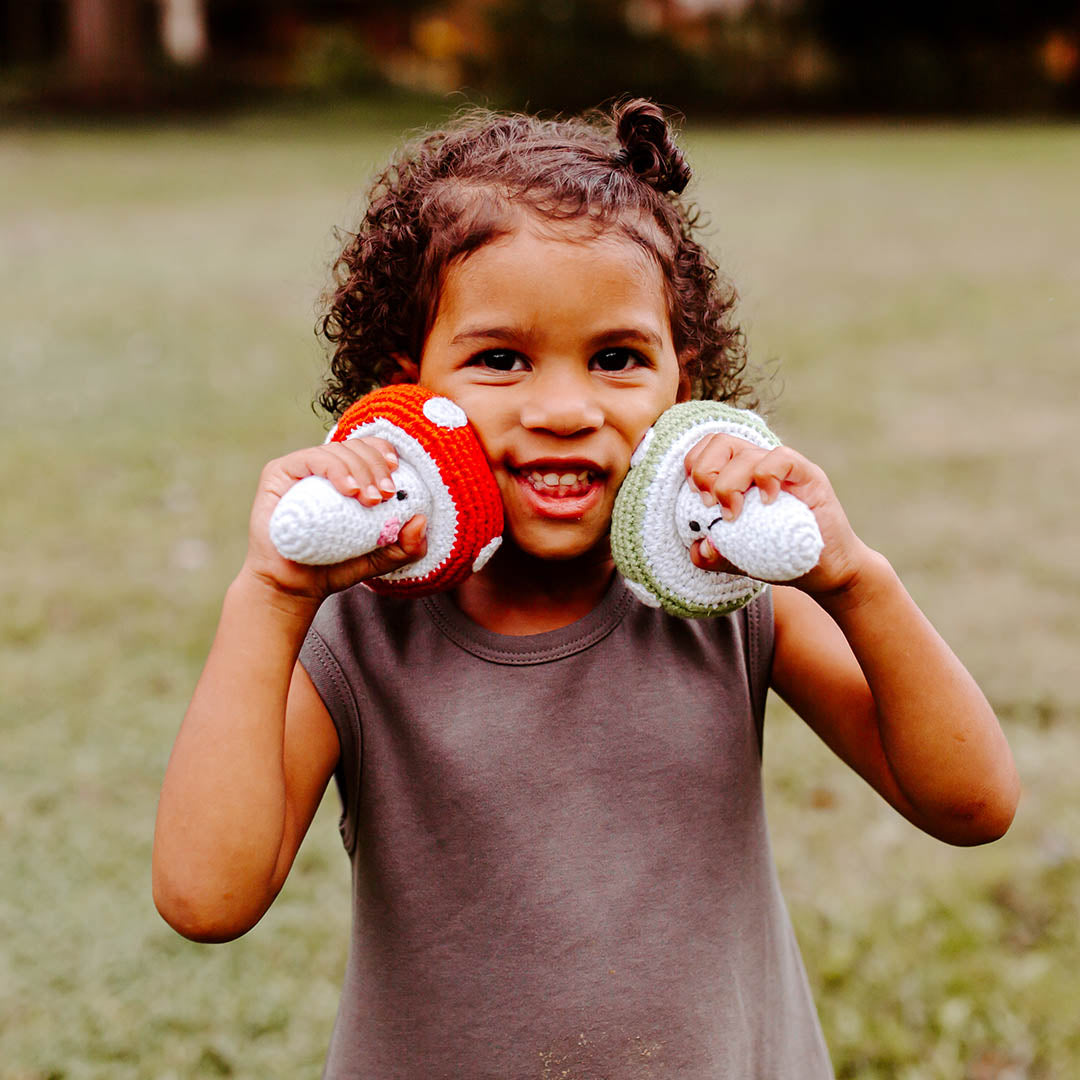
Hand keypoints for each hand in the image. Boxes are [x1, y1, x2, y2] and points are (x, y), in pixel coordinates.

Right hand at [242, 436, 426, 601]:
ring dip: (361, 470)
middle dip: (377, 467)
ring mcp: (302, 468)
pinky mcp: (280, 472)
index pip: (370, 449)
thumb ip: (408, 546)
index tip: (397, 473)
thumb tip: (421, 520)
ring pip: (339, 450)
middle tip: (385, 496)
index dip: (385, 453)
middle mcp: (325, 468)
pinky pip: (313, 458)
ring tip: (369, 500)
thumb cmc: (336, 567)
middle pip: (358, 446)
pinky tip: (349, 490)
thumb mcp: (383, 557)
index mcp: (349, 477)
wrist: (296, 586)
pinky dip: (336, 469)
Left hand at [682, 433, 869, 595]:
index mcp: (738, 475)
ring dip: (728, 484)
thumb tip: (699, 547)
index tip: (696, 499)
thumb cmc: (780, 557)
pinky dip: (766, 477)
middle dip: (704, 471)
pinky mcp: (808, 477)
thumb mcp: (736, 558)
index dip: (694, 466)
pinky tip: (765, 502)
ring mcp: (784, 469)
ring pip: (746, 453)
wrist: (825, 572)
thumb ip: (713, 554)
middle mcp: (759, 466)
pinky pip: (782, 458)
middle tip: (709, 505)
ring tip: (733, 515)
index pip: (708, 448)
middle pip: (721, 441)